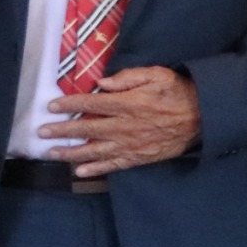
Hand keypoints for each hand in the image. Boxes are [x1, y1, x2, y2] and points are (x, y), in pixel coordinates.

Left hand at [44, 66, 200, 175]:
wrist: (203, 118)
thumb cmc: (179, 93)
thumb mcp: (158, 75)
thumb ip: (129, 77)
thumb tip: (101, 83)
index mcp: (128, 104)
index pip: (91, 104)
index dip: (69, 105)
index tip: (52, 106)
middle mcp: (124, 126)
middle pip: (86, 129)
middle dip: (62, 130)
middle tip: (42, 132)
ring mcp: (130, 144)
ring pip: (94, 151)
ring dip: (71, 153)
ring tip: (52, 152)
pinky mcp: (139, 157)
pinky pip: (112, 165)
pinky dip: (95, 169)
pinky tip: (79, 171)